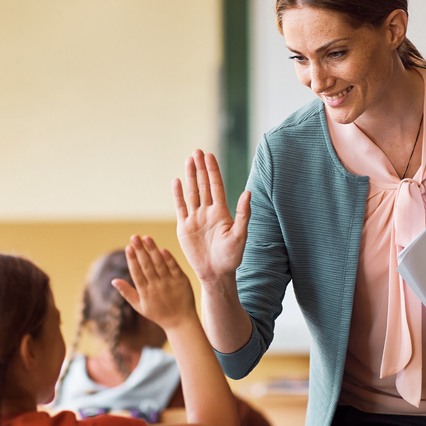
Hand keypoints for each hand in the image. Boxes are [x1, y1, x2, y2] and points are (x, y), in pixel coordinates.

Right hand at [111, 236, 197, 331]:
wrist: (180, 322)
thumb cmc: (157, 313)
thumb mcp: (139, 306)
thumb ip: (127, 292)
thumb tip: (113, 280)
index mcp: (145, 292)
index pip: (137, 273)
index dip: (132, 259)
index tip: (128, 247)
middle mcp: (156, 286)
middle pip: (147, 265)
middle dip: (140, 250)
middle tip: (134, 237)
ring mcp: (170, 283)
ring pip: (159, 264)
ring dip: (152, 250)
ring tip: (146, 238)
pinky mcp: (181, 281)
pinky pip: (174, 267)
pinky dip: (168, 258)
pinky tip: (162, 249)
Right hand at [173, 150, 250, 283]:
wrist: (216, 274)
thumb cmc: (232, 257)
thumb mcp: (240, 235)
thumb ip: (243, 214)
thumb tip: (248, 193)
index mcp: (222, 212)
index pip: (216, 186)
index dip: (213, 170)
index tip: (209, 155)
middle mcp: (208, 212)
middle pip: (203, 185)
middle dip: (200, 168)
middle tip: (196, 151)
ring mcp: (195, 219)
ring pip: (192, 193)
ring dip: (190, 177)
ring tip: (188, 160)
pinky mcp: (184, 228)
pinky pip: (180, 207)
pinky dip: (178, 194)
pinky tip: (177, 181)